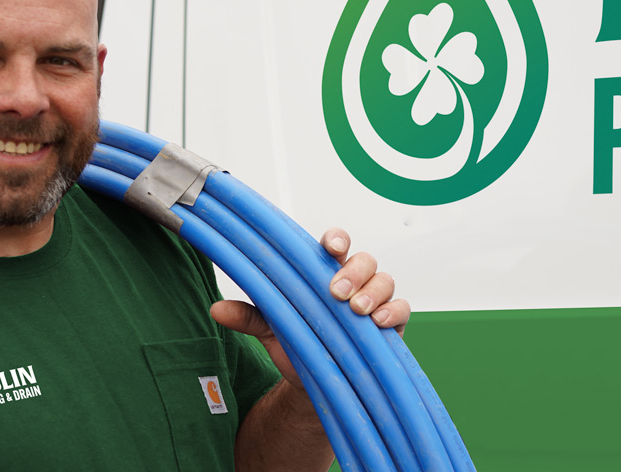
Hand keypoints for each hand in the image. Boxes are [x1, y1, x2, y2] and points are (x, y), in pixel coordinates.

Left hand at [210, 227, 410, 387]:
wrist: (313, 381)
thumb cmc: (297, 343)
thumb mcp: (270, 329)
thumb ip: (248, 316)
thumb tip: (218, 309)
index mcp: (322, 274)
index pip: (334, 247)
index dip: (336, 239)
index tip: (331, 245)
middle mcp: (351, 282)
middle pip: (363, 259)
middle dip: (353, 271)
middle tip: (336, 290)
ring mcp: (373, 301)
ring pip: (385, 280)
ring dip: (373, 291)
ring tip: (357, 308)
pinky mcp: (391, 325)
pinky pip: (403, 309)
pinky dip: (394, 312)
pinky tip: (379, 322)